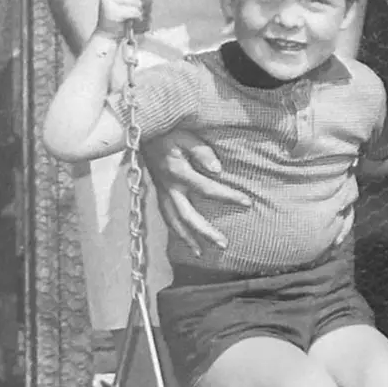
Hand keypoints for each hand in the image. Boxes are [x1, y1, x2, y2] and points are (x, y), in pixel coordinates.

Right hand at [143, 128, 251, 255]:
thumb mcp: (184, 135)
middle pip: (188, 216)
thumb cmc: (167, 132)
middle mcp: (169, 187)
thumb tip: (218, 170)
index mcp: (178, 171)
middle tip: (224, 244)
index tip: (247, 202)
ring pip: (173, 222)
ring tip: (201, 254)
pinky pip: (166, 217)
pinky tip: (186, 240)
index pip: (207, 188)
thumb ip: (201, 150)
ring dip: (187, 239)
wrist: (140, 133)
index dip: (228, 196)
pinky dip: (176, 231)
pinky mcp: (158, 193)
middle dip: (205, 232)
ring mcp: (162, 192)